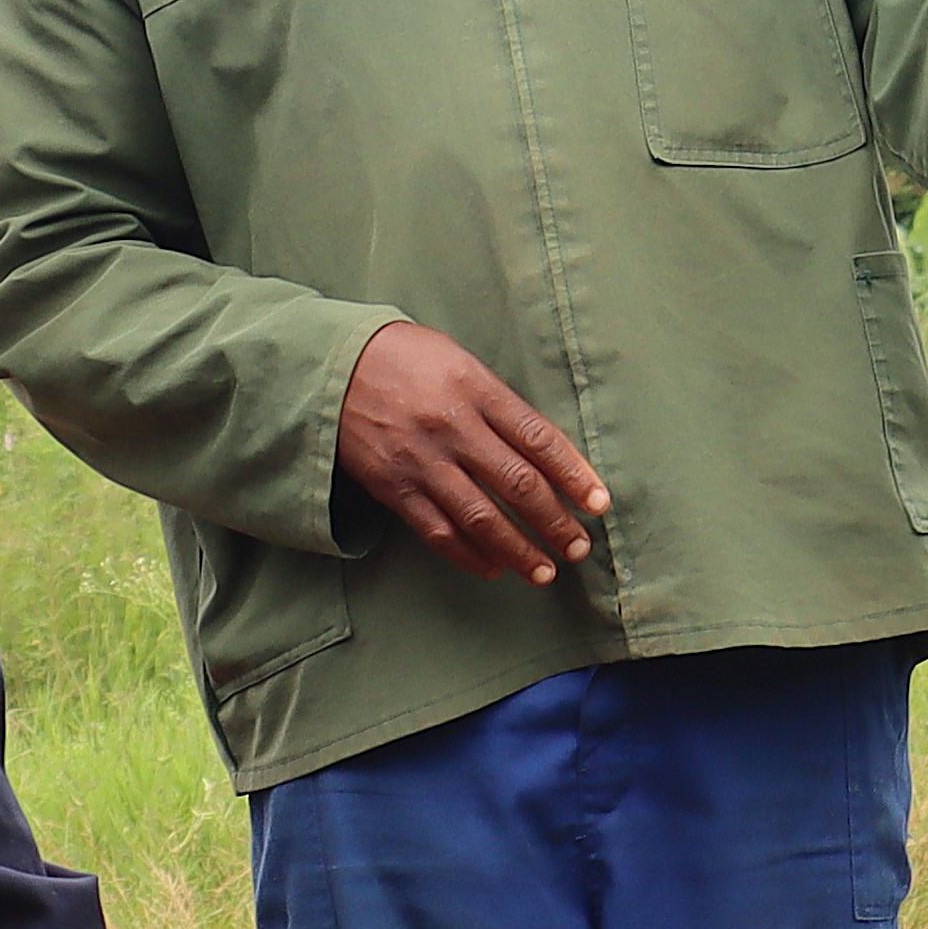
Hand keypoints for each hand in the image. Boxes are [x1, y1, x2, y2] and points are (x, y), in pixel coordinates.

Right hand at [334, 318, 605, 580]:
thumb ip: (498, 403)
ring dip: (519, 550)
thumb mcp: (458, 361)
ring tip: (545, 571)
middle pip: (518, 484)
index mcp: (475, 389)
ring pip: (482, 518)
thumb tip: (544, 452)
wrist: (329, 365)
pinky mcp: (393, 487)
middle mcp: (452, 427)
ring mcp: (422, 461)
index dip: (575, 476)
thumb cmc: (404, 357)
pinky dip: (469, 555)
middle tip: (579, 546)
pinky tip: (494, 569)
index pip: (539, 440)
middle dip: (555, 522)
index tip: (598, 504)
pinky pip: (438, 531)